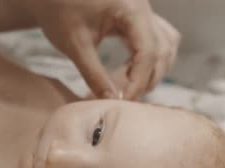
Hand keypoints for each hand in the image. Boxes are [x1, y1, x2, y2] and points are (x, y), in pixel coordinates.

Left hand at [24, 0, 179, 99]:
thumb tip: (111, 102)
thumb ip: (95, 76)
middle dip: (148, 78)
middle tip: (126, 99)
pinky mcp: (137, 16)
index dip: (139, 81)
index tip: (125, 101)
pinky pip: (158, 38)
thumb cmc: (58, 10)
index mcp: (131, 9)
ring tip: (129, 87)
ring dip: (153, 69)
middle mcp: (143, 7)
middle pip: (162, 50)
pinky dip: (150, 58)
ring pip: (166, 45)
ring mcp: (143, 10)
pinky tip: (129, 71)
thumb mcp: (76, 46)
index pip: (148, 52)